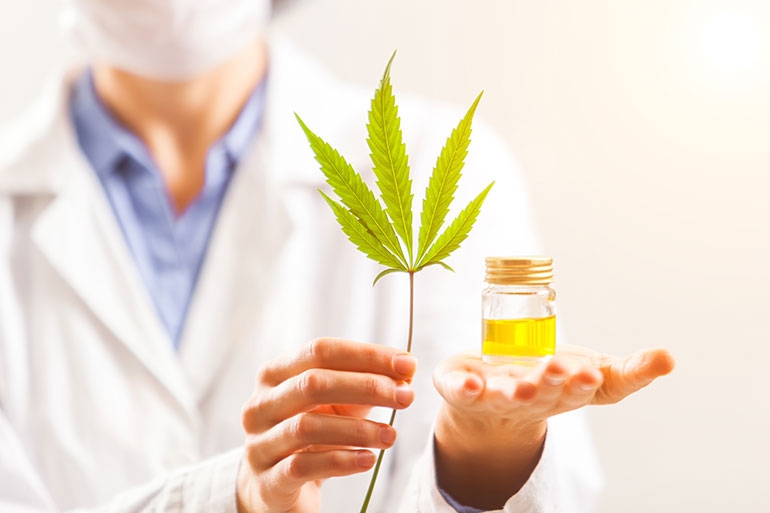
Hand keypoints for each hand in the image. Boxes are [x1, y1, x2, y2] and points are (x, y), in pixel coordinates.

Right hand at [237, 338, 416, 512]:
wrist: (276, 487)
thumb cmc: (312, 433)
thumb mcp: (337, 403)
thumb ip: (365, 384)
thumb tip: (406, 368)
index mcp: (275, 374)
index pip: (320, 351)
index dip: (366, 355)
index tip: (407, 364)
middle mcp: (260, 404)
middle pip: (312, 383)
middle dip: (366, 386)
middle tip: (406, 397)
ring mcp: (258, 443)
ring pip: (306, 427)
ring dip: (357, 429)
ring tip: (391, 435)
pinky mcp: (266, 481)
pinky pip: (302, 466)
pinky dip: (340, 462)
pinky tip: (368, 460)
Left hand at [432, 345, 674, 508]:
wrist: (488, 399)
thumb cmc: (547, 379)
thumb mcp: (592, 371)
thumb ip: (630, 370)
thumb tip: (669, 358)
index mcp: (566, 392)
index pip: (584, 392)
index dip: (588, 383)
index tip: (593, 373)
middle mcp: (533, 398)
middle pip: (546, 394)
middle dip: (555, 384)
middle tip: (564, 370)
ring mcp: (495, 397)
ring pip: (508, 397)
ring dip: (518, 391)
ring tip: (525, 383)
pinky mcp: (462, 390)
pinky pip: (462, 392)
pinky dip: (466, 389)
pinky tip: (473, 382)